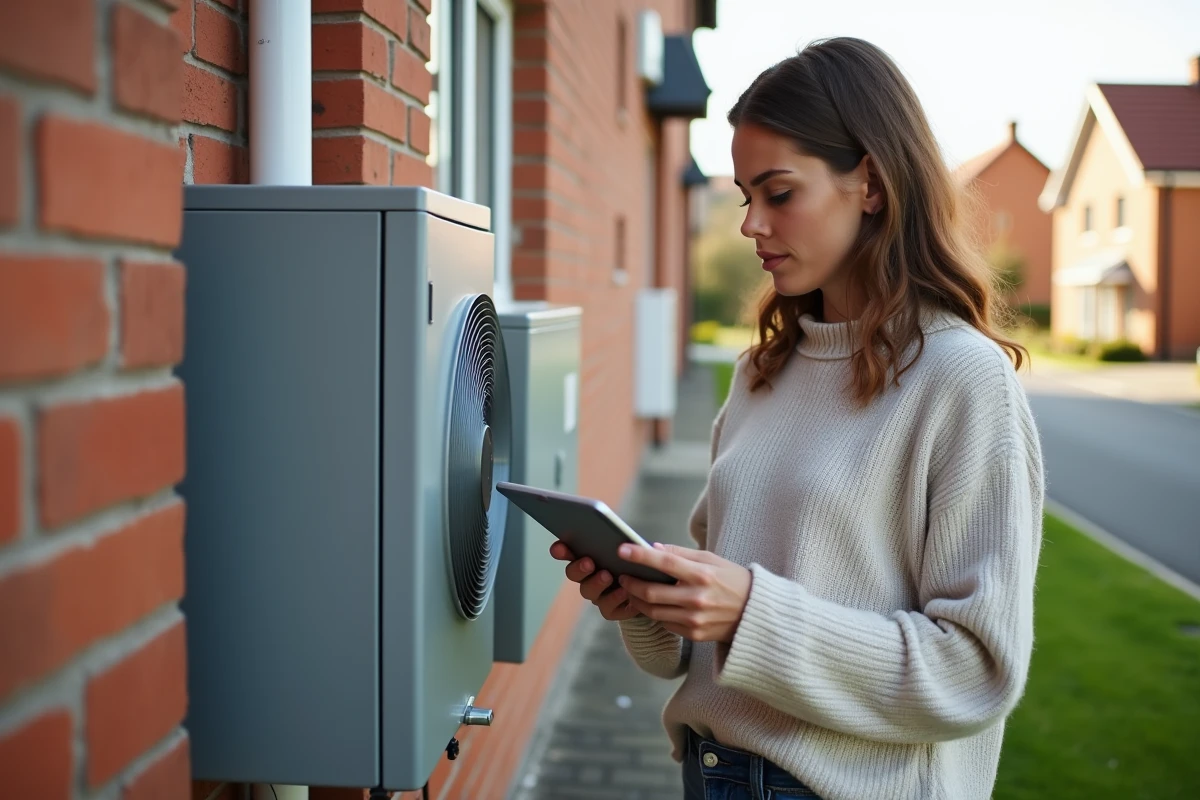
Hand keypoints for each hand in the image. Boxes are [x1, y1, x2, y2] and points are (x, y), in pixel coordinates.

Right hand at [549, 541, 638, 620]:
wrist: (652, 590)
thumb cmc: (639, 564)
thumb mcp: (633, 549)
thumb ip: (622, 542)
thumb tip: (618, 534)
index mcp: (588, 559)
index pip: (568, 553)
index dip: (560, 550)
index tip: (559, 547)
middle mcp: (588, 578)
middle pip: (573, 574)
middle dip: (578, 568)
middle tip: (588, 562)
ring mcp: (598, 595)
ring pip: (588, 591)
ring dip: (596, 583)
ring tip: (608, 576)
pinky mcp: (612, 610)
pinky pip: (608, 608)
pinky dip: (615, 599)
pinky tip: (624, 591)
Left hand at [617, 543, 751, 642]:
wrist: (756, 613)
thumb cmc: (733, 580)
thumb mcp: (712, 559)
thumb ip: (681, 553)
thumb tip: (652, 548)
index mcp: (703, 575)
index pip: (665, 562)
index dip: (640, 555)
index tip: (622, 549)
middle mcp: (697, 599)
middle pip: (651, 592)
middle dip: (631, 583)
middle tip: (623, 576)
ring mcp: (695, 620)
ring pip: (653, 611)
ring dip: (637, 601)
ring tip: (633, 591)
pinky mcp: (694, 634)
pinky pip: (665, 624)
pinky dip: (655, 613)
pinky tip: (653, 604)